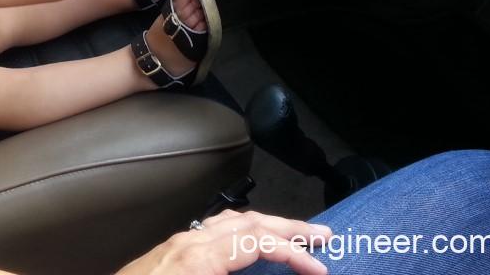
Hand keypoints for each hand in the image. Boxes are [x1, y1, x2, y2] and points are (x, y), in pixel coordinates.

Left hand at [115, 210, 331, 274]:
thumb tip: (271, 269)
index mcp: (199, 260)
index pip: (257, 242)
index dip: (294, 253)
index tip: (321, 267)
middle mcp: (188, 243)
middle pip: (247, 222)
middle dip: (288, 227)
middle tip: (320, 235)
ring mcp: (176, 243)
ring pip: (229, 221)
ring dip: (265, 225)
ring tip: (292, 234)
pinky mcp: (168, 251)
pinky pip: (212, 230)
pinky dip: (240, 230)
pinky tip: (247, 240)